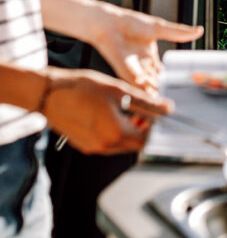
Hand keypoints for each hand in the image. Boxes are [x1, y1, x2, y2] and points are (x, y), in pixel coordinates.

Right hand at [41, 69, 172, 155]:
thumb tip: (167, 109)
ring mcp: (93, 148)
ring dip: (129, 131)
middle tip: (143, 112)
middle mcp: (105, 146)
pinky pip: (107, 144)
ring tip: (126, 110)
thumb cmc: (81, 89)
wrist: (49, 94)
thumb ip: (146, 103)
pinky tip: (111, 115)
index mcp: (116, 133)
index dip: (155, 128)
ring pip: (121, 145)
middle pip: (135, 145)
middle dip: (143, 130)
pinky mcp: (84, 145)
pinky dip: (115, 133)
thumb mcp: (119, 91)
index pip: (147, 140)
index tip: (157, 115)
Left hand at [90, 6, 202, 91]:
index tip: (184, 88)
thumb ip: (179, 33)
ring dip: (157, 95)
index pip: (164, 73)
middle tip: (177, 102)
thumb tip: (199, 31)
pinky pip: (138, 88)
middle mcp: (144, 66)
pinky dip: (146, 93)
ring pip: (149, 88)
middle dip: (165, 92)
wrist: (111, 24)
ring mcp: (135, 71)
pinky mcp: (126, 74)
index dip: (173, 80)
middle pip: (157, 84)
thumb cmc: (131, 23)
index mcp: (151, 56)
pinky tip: (153, 99)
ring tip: (167, 104)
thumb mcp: (160, 29)